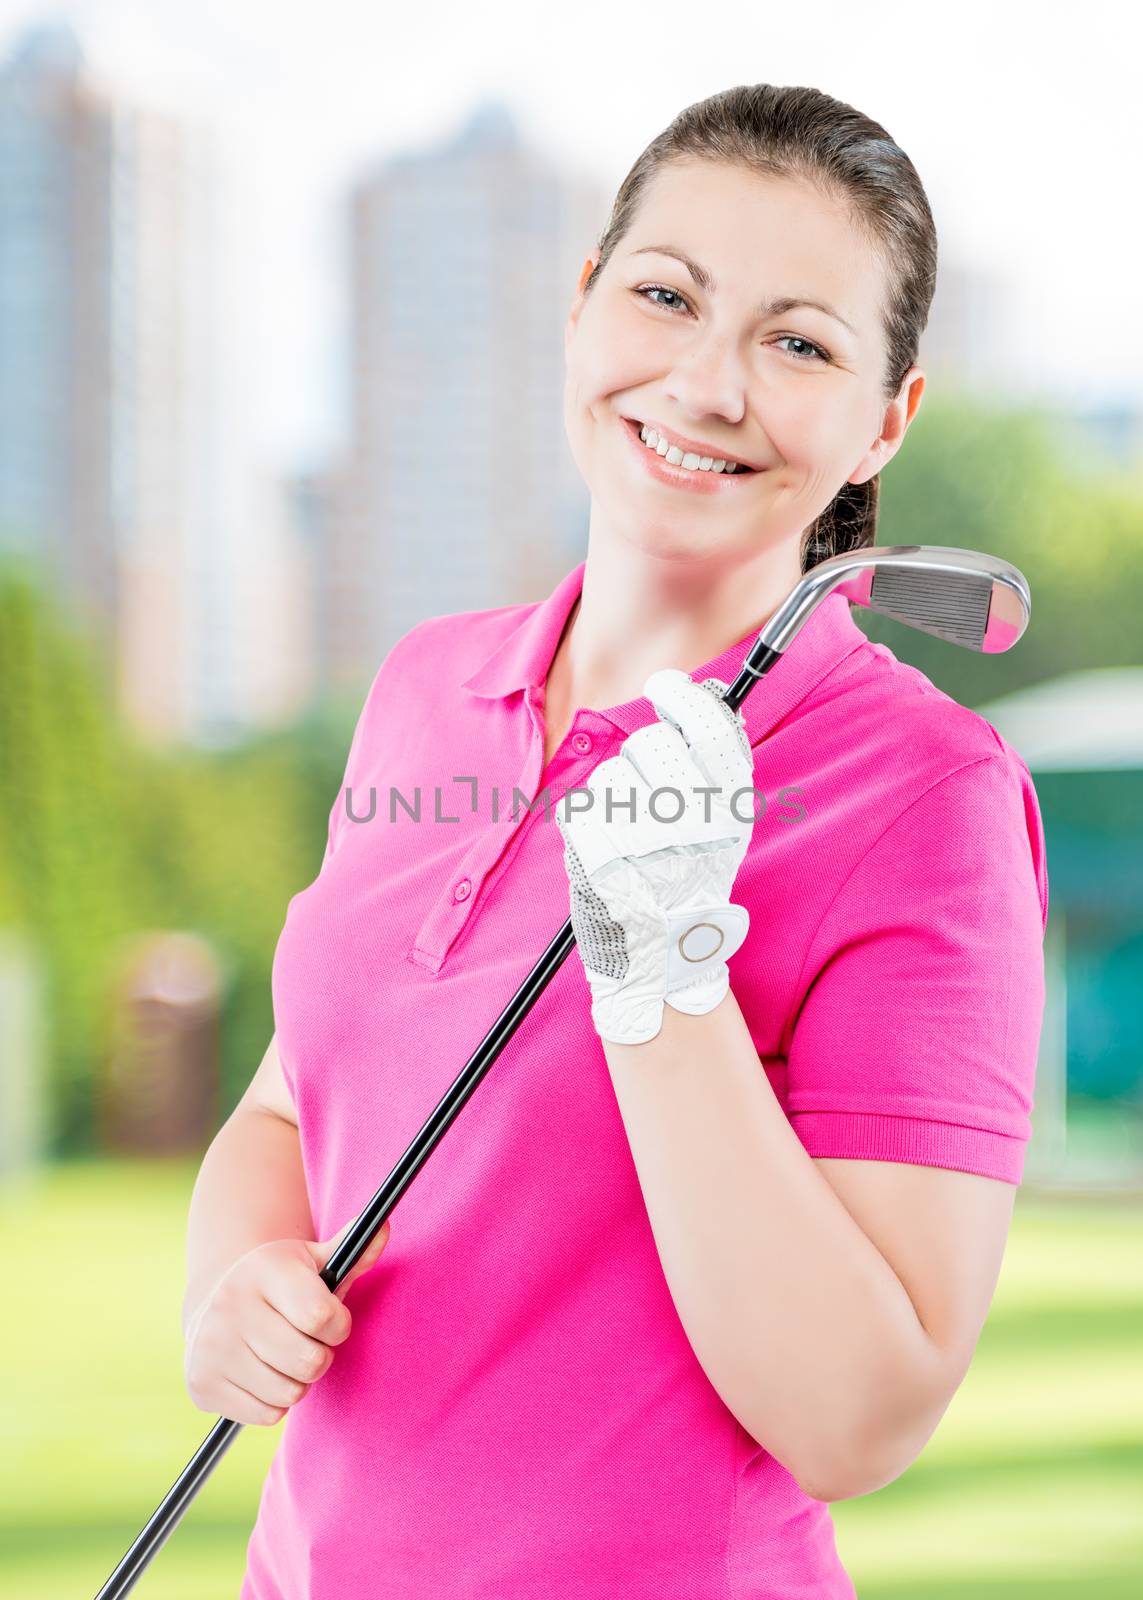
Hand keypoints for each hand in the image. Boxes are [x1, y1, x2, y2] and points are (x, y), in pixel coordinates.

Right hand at [183, 1213, 391, 1426]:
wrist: (216, 1301)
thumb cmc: (281, 1282)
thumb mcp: (313, 1261)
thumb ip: (353, 1253)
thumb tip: (384, 1228)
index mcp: (263, 1270)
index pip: (321, 1316)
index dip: (339, 1325)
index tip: (333, 1320)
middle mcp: (231, 1305)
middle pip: (310, 1362)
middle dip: (321, 1356)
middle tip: (308, 1341)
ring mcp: (211, 1347)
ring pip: (291, 1393)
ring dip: (299, 1381)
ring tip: (285, 1356)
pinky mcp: (202, 1384)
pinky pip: (268, 1414)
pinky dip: (274, 1402)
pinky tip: (262, 1373)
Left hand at [555, 668, 755, 1045]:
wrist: (659, 957)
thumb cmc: (689, 881)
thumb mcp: (723, 828)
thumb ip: (718, 766)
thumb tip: (709, 694)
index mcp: (730, 812)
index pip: (711, 728)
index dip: (684, 697)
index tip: (665, 686)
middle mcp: (693, 824)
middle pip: (652, 743)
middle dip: (641, 757)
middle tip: (646, 791)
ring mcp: (644, 840)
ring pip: (611, 774)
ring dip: (611, 795)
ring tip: (628, 836)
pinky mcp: (598, 857)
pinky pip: (580, 806)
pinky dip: (584, 824)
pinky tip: (604, 852)